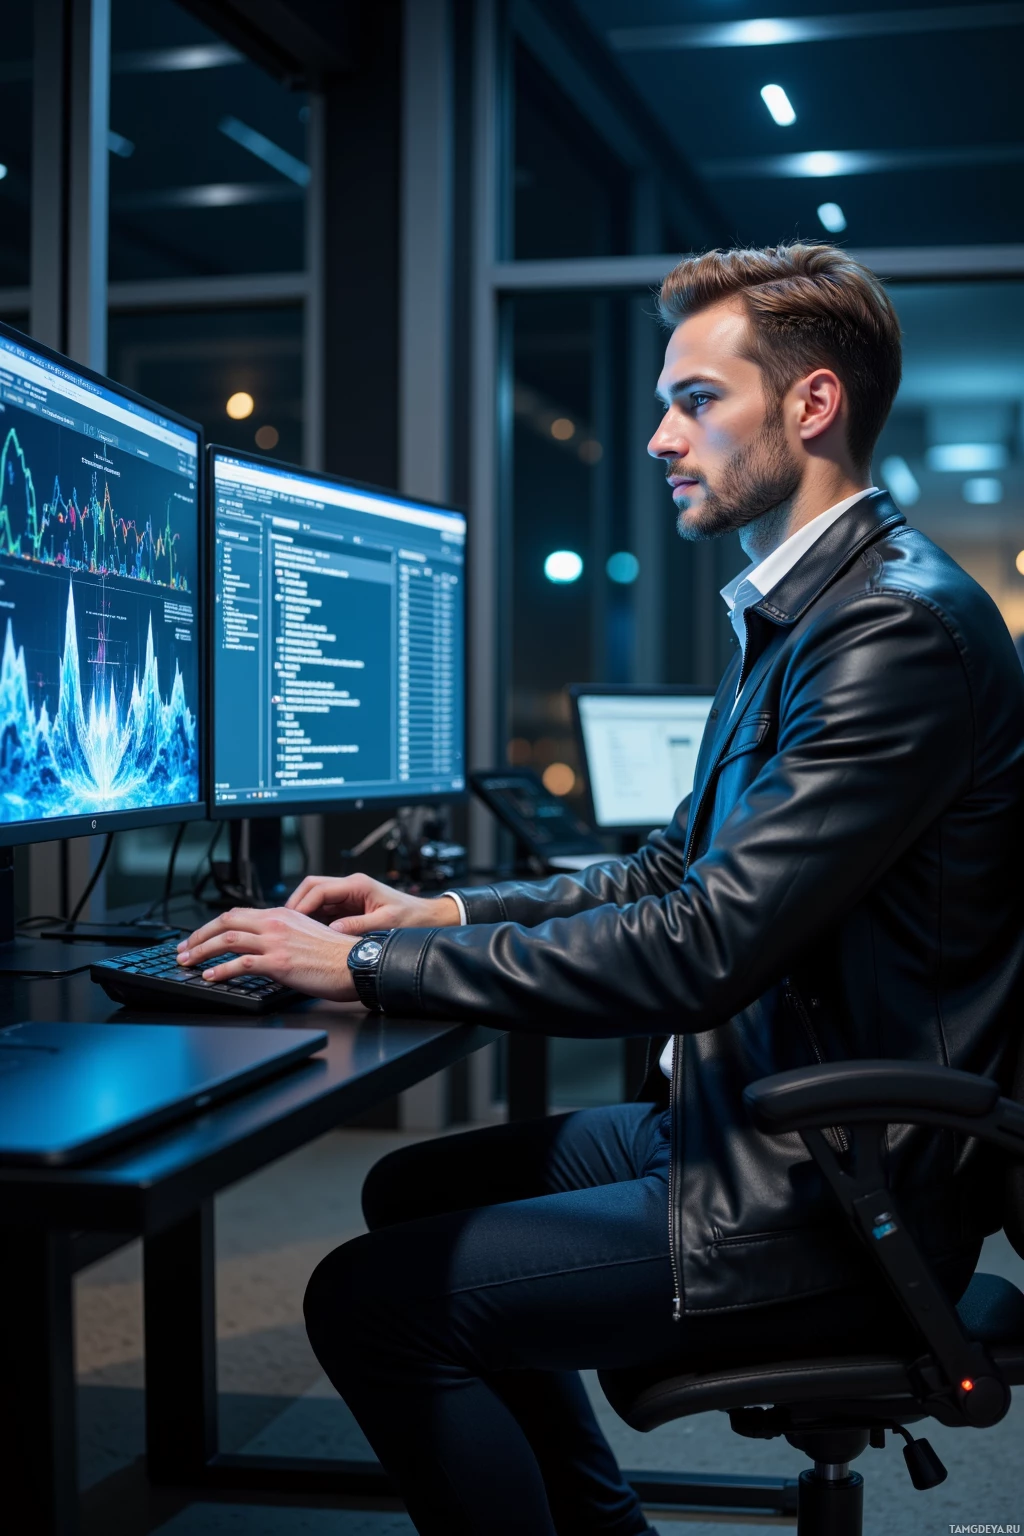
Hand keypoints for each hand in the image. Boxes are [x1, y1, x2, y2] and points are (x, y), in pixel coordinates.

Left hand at [177, 906, 358, 1001]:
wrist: (356, 963)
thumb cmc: (337, 954)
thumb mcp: (307, 933)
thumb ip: (284, 934)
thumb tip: (263, 945)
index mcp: (282, 914)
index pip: (237, 914)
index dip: (212, 926)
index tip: (199, 937)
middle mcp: (275, 923)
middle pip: (225, 922)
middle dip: (198, 936)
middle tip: (183, 949)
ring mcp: (275, 942)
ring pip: (227, 940)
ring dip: (201, 952)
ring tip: (188, 962)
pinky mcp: (278, 963)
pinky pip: (241, 964)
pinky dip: (221, 971)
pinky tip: (210, 977)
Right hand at [285, 873, 460, 935]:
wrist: (428, 919)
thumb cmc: (412, 918)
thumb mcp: (385, 923)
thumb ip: (358, 927)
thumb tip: (332, 932)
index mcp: (357, 885)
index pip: (319, 888)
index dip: (301, 904)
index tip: (290, 920)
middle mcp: (350, 888)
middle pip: (312, 889)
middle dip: (296, 905)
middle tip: (285, 925)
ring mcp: (349, 897)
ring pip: (315, 900)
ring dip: (303, 914)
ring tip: (292, 933)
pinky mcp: (350, 909)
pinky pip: (324, 911)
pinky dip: (314, 921)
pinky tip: (307, 936)